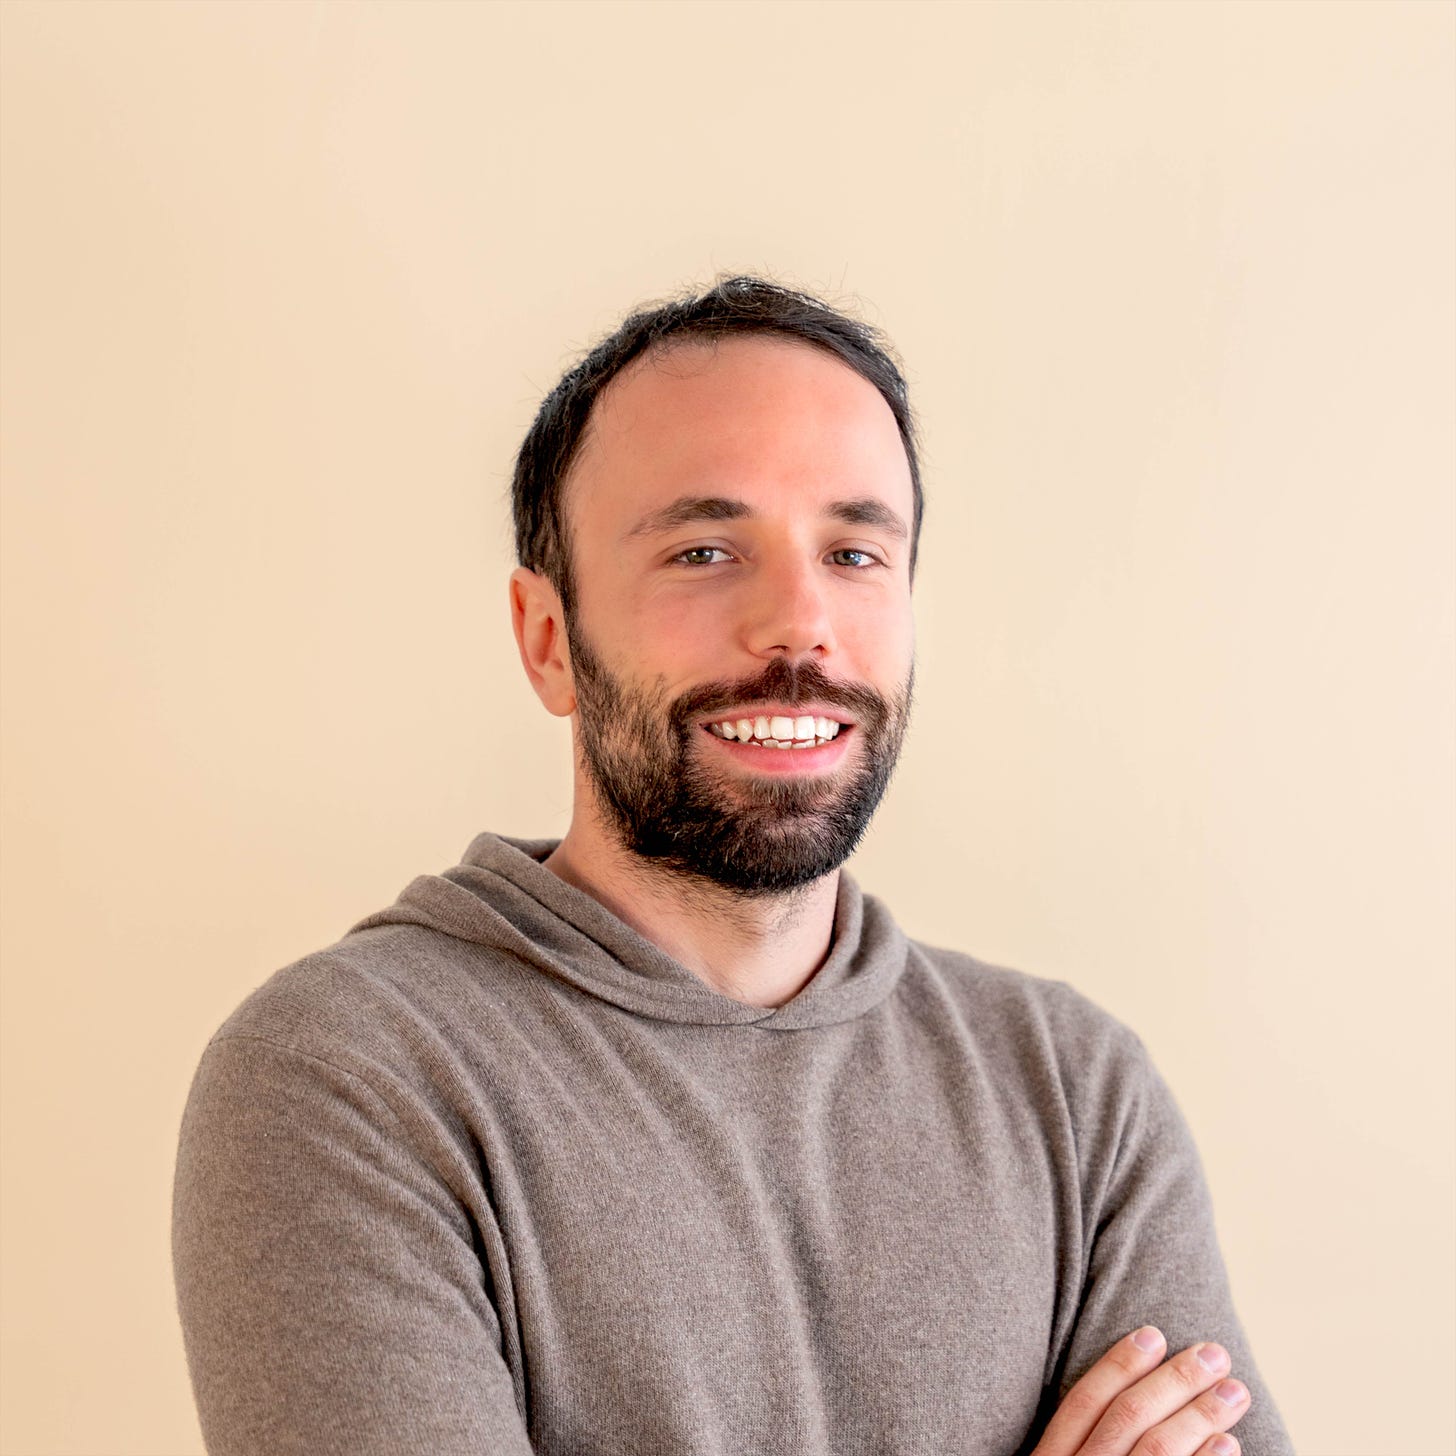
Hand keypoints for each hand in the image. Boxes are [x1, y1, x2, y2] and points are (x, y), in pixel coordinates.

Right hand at [1030, 1326, 1250, 1455]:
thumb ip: (1077, 1439)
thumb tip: (1130, 1386)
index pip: (1084, 1403)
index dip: (1118, 1364)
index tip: (1153, 1333)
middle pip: (1126, 1420)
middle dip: (1173, 1382)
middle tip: (1214, 1354)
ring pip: (1155, 1451)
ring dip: (1200, 1416)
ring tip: (1234, 1392)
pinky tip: (1229, 1444)